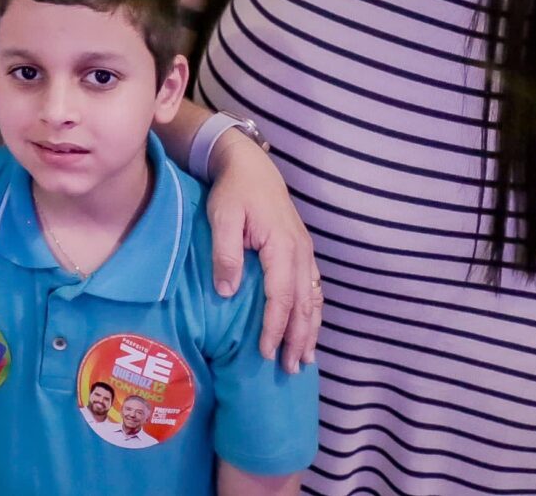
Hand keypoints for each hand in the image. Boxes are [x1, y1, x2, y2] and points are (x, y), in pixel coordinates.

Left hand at [204, 136, 321, 372]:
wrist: (250, 166)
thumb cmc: (233, 192)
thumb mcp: (222, 217)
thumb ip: (225, 253)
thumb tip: (228, 292)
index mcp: (281, 245)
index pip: (281, 296)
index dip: (275, 327)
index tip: (266, 353)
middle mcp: (300, 251)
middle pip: (303, 304)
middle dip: (298, 338)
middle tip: (292, 369)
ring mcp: (305, 251)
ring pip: (313, 298)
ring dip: (310, 330)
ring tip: (305, 359)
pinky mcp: (302, 250)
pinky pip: (313, 287)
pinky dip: (313, 312)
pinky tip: (309, 329)